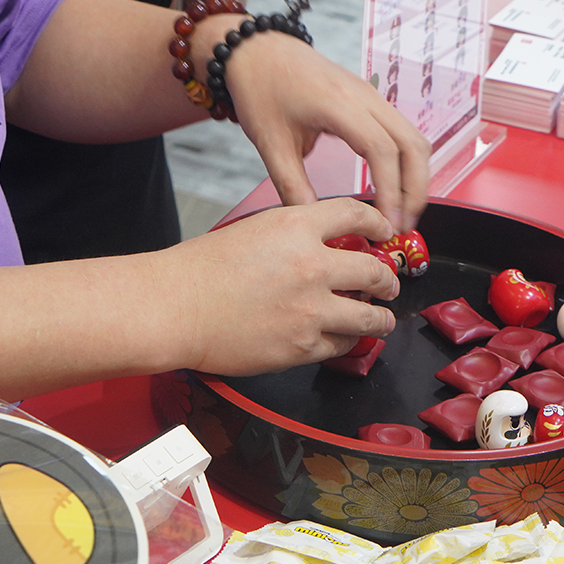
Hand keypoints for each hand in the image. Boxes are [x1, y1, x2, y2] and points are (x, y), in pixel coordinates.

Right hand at [163, 198, 400, 371]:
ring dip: (380, 318)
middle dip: (387, 279)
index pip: (355, 216)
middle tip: (388, 283)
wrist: (175, 307)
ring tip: (382, 319)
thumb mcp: (254, 229)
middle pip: (374, 271)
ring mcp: (310, 310)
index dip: (376, 225)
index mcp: (296, 227)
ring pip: (369, 317)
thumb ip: (295, 233)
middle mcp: (311, 266)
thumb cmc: (201, 269)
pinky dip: (346, 341)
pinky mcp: (302, 347)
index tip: (383, 233)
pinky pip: (341, 345)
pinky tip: (344, 337)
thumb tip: (325, 243)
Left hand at [204, 24, 430, 233]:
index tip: (388, 222)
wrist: (257, 50)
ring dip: (415, 175)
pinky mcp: (369, 97)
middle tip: (403, 225)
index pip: (382, 150)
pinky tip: (393, 184)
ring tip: (402, 210)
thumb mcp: (270, 144)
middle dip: (415, 188)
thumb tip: (315, 221)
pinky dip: (406, 159)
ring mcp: (371, 94)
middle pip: (412, 144)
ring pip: (413, 136)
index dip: (391, 190)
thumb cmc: (261, 88)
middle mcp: (364, 96)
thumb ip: (293, 186)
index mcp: (339, 104)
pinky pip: (402, 129)